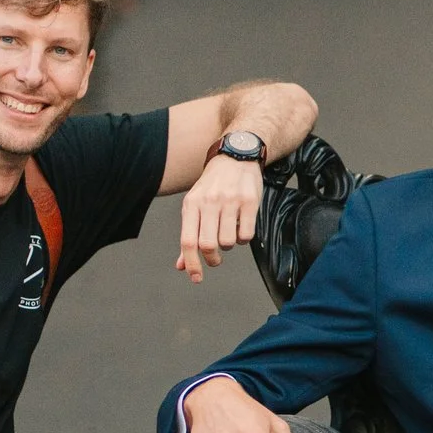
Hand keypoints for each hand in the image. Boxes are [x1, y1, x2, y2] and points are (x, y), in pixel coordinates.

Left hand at [175, 154, 261, 281]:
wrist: (236, 155)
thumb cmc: (213, 184)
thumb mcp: (195, 205)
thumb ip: (190, 235)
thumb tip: (182, 266)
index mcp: (191, 204)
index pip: (188, 240)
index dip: (192, 263)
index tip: (196, 277)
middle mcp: (209, 202)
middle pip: (208, 245)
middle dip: (212, 259)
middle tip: (215, 259)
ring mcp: (230, 201)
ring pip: (228, 242)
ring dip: (229, 246)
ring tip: (228, 235)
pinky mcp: (250, 201)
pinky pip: (247, 234)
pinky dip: (243, 239)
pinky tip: (240, 228)